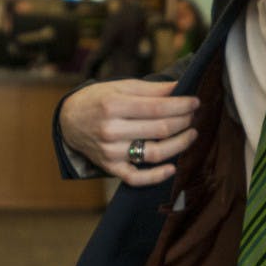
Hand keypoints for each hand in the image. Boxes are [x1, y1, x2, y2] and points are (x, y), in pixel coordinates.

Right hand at [59, 79, 199, 185]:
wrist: (69, 121)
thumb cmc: (99, 100)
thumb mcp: (121, 87)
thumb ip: (152, 89)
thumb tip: (180, 87)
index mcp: (113, 105)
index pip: (158, 108)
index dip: (182, 106)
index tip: (196, 102)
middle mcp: (111, 130)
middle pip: (160, 129)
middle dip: (184, 121)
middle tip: (194, 116)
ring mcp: (111, 152)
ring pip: (154, 153)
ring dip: (179, 145)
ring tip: (191, 134)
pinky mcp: (111, 168)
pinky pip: (136, 178)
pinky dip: (156, 176)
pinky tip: (172, 168)